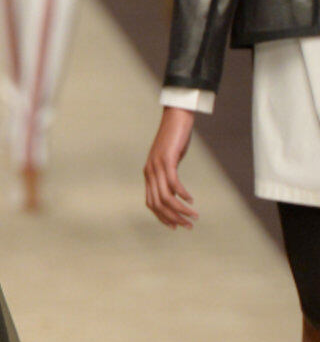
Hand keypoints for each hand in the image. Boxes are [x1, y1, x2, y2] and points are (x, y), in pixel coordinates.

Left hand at [144, 107, 197, 228]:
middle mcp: (150, 172)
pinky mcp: (167, 160)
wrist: (176, 116)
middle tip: (188, 226)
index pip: (151, 203)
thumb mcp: (169, 159)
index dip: (162, 217)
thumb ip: (169, 174)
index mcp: (149, 174)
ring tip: (193, 216)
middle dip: (173, 218)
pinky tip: (191, 199)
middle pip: (158, 204)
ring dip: (180, 210)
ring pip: (166, 197)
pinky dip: (182, 194)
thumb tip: (174, 189)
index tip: (176, 226)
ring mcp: (157, 166)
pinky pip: (173, 183)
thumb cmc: (174, 138)